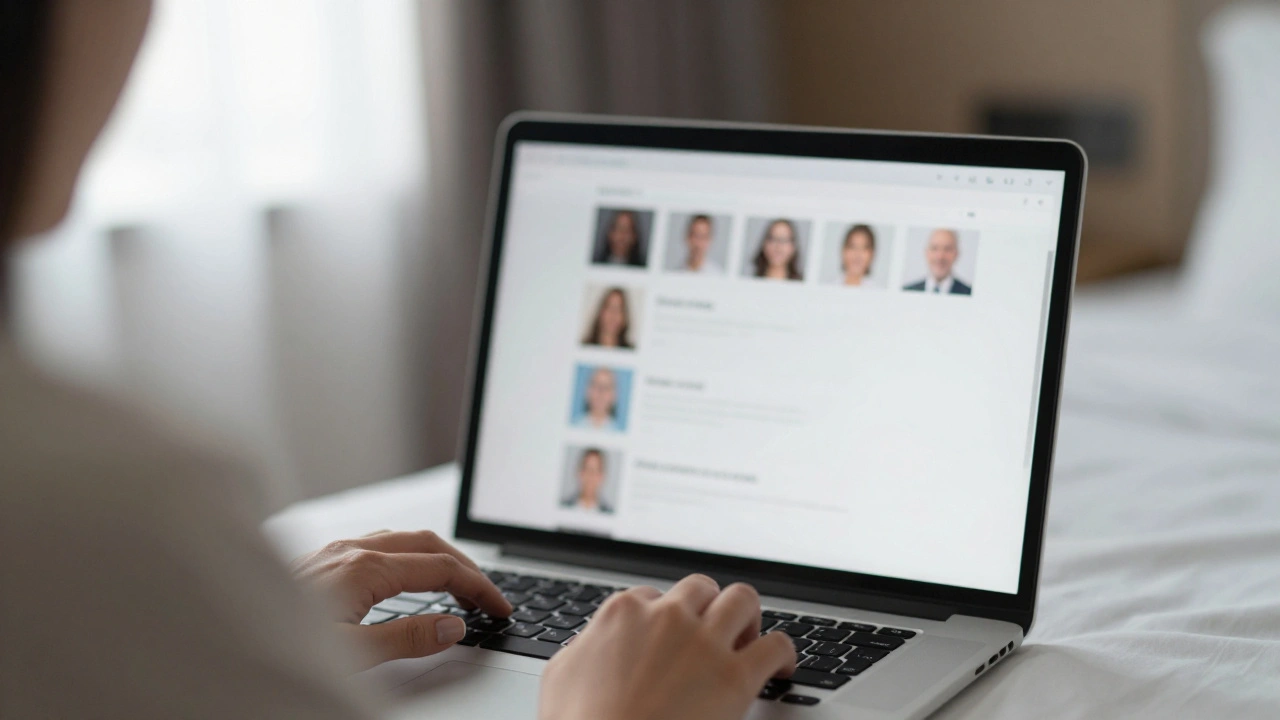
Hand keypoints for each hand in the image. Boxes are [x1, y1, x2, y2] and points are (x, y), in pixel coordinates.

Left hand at [291, 530, 510, 669]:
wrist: (216, 641)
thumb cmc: (270, 647)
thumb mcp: (351, 656)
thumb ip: (406, 637)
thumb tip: (452, 625)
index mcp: (365, 568)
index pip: (441, 569)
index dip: (477, 587)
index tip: (498, 607)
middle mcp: (350, 550)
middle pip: (428, 544)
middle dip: (465, 566)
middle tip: (488, 595)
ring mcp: (333, 551)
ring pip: (403, 540)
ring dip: (437, 558)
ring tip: (457, 584)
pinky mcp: (320, 560)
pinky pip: (379, 544)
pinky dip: (409, 556)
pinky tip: (406, 576)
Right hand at [539, 574, 795, 719]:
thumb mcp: (559, 677)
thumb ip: (582, 649)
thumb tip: (589, 646)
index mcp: (623, 613)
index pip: (652, 597)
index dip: (663, 619)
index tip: (670, 637)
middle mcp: (667, 617)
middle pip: (701, 589)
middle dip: (708, 608)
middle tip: (713, 633)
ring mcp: (703, 643)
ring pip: (743, 600)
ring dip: (747, 618)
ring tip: (749, 640)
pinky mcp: (736, 677)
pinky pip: (776, 645)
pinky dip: (783, 653)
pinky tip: (780, 668)